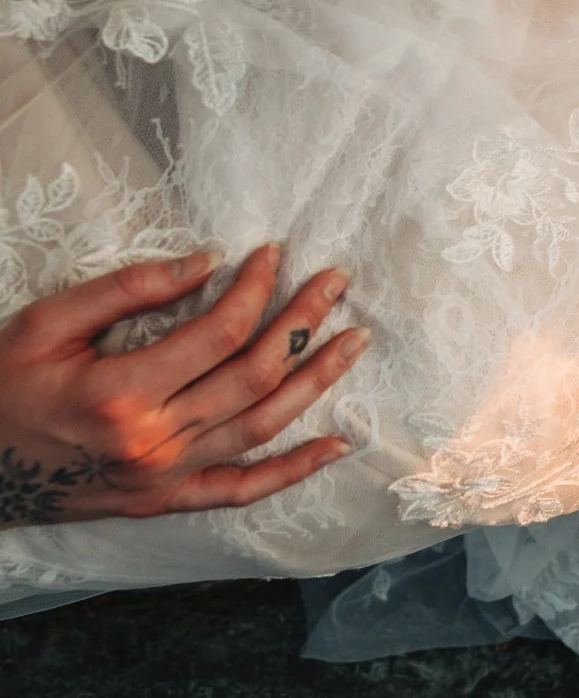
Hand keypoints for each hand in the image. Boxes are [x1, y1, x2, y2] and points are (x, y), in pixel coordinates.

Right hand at [0, 246, 364, 528]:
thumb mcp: (46, 324)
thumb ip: (129, 289)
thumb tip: (209, 261)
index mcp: (120, 394)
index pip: (219, 333)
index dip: (256, 288)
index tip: (275, 253)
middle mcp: (152, 442)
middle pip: (254, 376)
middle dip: (304, 324)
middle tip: (338, 283)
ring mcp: (161, 479)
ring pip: (261, 427)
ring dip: (315, 382)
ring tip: (354, 340)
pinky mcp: (161, 503)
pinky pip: (240, 491)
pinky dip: (293, 470)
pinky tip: (336, 444)